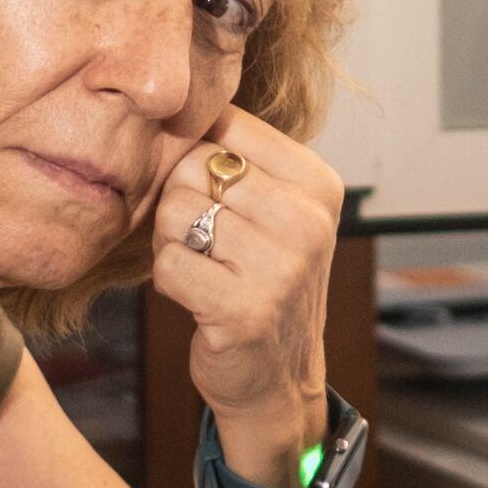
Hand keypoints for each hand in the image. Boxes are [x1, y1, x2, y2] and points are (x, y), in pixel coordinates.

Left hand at [145, 108, 339, 478]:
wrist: (276, 380)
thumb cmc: (261, 284)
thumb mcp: (273, 211)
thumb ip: (237, 159)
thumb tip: (172, 106)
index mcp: (319, 183)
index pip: (225, 126)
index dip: (198, 160)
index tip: (217, 199)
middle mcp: (308, 220)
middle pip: (193, 166)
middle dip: (182, 204)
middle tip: (208, 244)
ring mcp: (281, 267)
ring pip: (175, 211)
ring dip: (172, 242)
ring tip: (205, 268)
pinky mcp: (246, 309)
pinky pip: (168, 262)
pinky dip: (169, 280)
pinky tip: (198, 297)